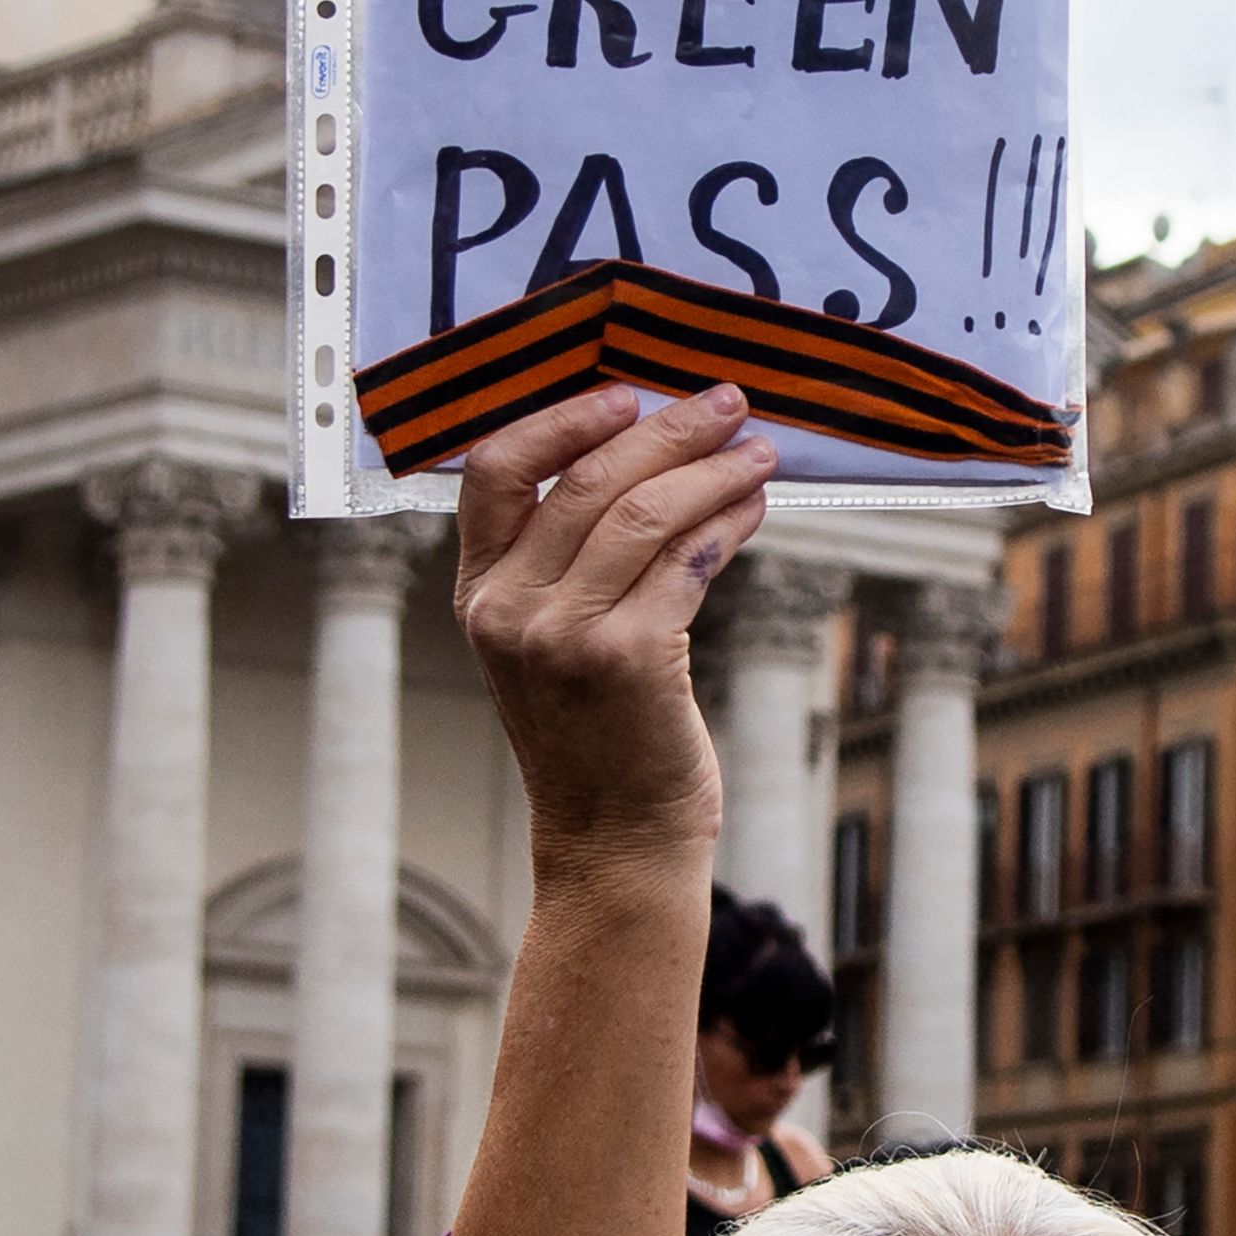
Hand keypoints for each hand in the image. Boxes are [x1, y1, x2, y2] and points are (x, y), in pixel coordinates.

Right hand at [453, 384, 773, 869]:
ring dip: (712, 470)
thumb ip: (565, 565)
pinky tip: (752, 506)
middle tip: (725, 403)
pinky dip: (727, 522)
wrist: (615, 841)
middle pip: (587, 479)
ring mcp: (565, 636)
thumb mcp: (549, 646)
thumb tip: (646, 460)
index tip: (624, 394)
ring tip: (757, 453)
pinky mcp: (629, 659)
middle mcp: (509, 611)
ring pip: (645, 511)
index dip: (560, 419)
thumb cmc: (598, 737)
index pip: (495, 473)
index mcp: (478, 595)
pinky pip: (688, 560)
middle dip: (667, 430)